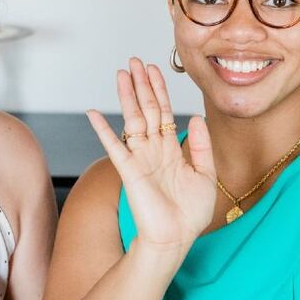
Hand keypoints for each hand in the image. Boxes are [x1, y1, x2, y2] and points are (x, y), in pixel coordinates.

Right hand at [86, 57, 215, 254]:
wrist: (176, 238)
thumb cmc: (190, 214)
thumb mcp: (206, 174)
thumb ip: (201, 145)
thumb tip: (194, 117)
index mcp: (171, 151)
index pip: (164, 112)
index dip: (159, 90)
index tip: (153, 69)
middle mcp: (153, 150)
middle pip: (146, 109)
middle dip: (141, 85)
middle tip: (135, 61)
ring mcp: (140, 159)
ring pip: (132, 120)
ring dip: (126, 96)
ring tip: (122, 73)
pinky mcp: (129, 170)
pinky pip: (114, 145)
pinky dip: (102, 129)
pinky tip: (93, 112)